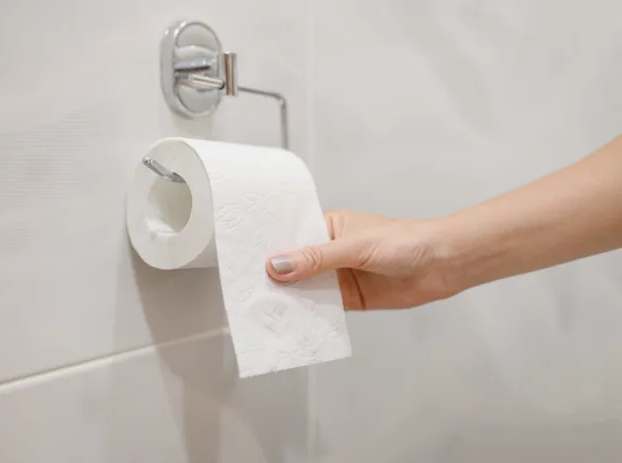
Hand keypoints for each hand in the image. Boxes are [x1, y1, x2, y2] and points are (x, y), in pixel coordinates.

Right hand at [265, 210, 457, 309]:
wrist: (442, 264)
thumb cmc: (404, 241)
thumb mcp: (355, 247)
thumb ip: (316, 259)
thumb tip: (277, 266)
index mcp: (328, 227)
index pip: (291, 237)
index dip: (270, 248)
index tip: (244, 260)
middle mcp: (330, 252)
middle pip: (295, 266)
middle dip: (275, 278)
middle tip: (246, 291)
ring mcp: (339, 277)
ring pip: (306, 289)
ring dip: (290, 299)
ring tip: (262, 310)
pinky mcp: (350, 300)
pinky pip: (323, 309)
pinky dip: (309, 316)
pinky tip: (292, 323)